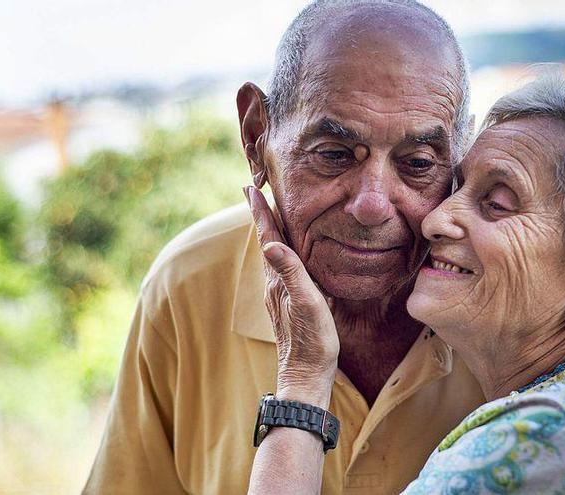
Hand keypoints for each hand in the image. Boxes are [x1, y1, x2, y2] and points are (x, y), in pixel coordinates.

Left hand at [244, 186, 338, 396]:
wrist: (307, 376)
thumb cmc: (312, 341)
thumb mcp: (307, 303)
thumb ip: (291, 273)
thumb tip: (269, 245)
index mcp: (278, 280)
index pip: (268, 237)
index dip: (262, 212)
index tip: (252, 188)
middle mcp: (274, 285)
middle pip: (268, 242)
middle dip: (263, 216)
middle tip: (256, 192)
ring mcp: (280, 295)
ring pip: (275, 255)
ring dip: (272, 233)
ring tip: (273, 215)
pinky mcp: (289, 305)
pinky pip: (284, 269)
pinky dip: (285, 252)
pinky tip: (292, 255)